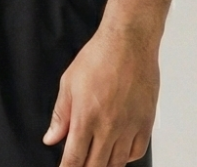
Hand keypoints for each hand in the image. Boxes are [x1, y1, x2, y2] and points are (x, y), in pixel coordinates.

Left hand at [42, 23, 157, 165]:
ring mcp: (129, 127)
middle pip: (96, 166)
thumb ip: (60, 114)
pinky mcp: (145, 122)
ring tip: (98, 158)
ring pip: (116, 163)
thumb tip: (51, 137)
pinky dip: (126, 156)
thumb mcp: (69, 82)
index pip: (74, 160)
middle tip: (81, 163)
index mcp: (85, 118)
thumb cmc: (99, 56)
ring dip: (105, 165)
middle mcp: (108, 127)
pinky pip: (136, 152)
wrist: (129, 41)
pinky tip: (118, 150)